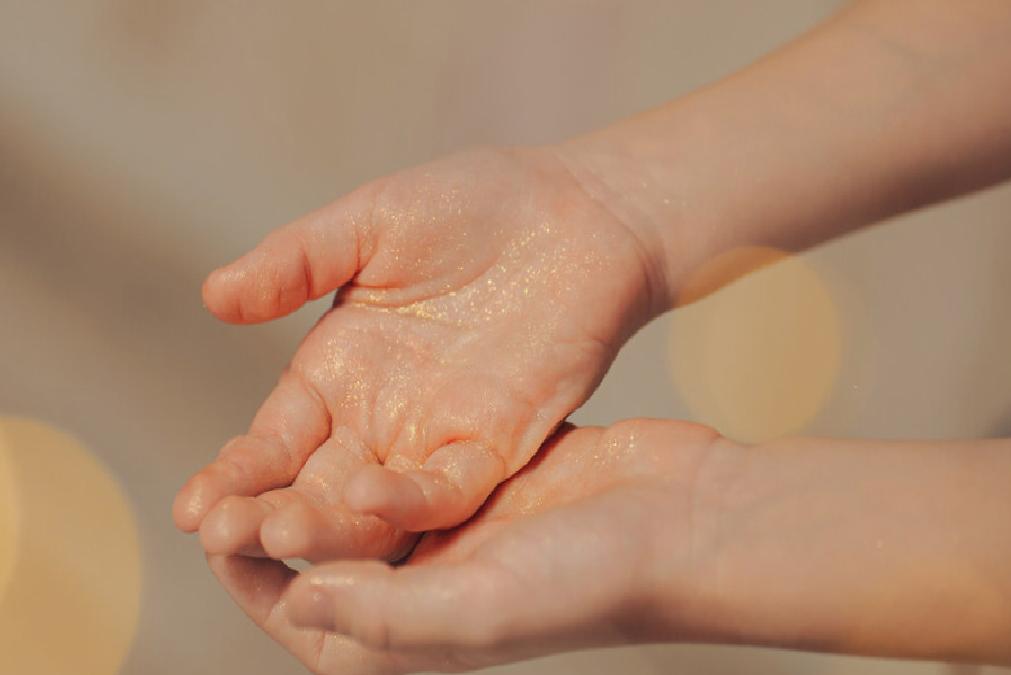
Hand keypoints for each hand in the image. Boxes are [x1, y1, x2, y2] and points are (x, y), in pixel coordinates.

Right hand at [174, 146, 665, 559]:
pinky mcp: (498, 444)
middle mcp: (379, 419)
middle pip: (312, 487)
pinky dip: (410, 501)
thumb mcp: (370, 224)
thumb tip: (213, 296)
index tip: (189, 508)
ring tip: (277, 535)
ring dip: (328, 525)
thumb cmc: (474, 204)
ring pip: (372, 507)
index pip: (273, 441)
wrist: (577, 211)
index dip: (233, 474)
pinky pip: (449, 489)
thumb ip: (298, 261)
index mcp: (338, 373)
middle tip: (217, 538)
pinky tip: (369, 500)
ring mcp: (437, 437)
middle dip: (264, 515)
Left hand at [209, 419, 725, 673]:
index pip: (304, 621)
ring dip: (309, 482)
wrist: (680, 520)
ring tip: (263, 444)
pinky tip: (338, 406)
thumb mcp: (475, 608)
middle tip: (220, 487)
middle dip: (268, 525)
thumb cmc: (587, 577)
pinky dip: (364, 447)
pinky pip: (396, 466)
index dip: (249, 579)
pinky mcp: (473, 487)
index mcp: (411, 641)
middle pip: (321, 561)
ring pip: (353, 507)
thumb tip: (293, 593)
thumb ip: (381, 615)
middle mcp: (421, 593)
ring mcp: (447, 537)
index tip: (212, 527)